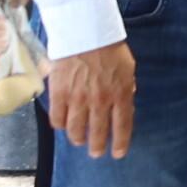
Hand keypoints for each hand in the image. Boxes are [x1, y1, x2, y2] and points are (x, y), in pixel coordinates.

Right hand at [49, 44, 137, 158]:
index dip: (121, 142)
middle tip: (96, 153)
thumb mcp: (128, 69)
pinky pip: (57, 118)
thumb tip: (125, 103)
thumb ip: (126, 88)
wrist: (85, 33)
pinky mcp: (59, 94)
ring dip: (78, 139)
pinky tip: (63, 126)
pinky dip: (60, 125)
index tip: (118, 153)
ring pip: (76, 130)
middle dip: (97, 146)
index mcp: (121, 93)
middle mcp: (100, 100)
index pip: (122, 125)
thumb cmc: (110, 49)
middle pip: (98, 132)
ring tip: (79, 142)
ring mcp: (78, 99)